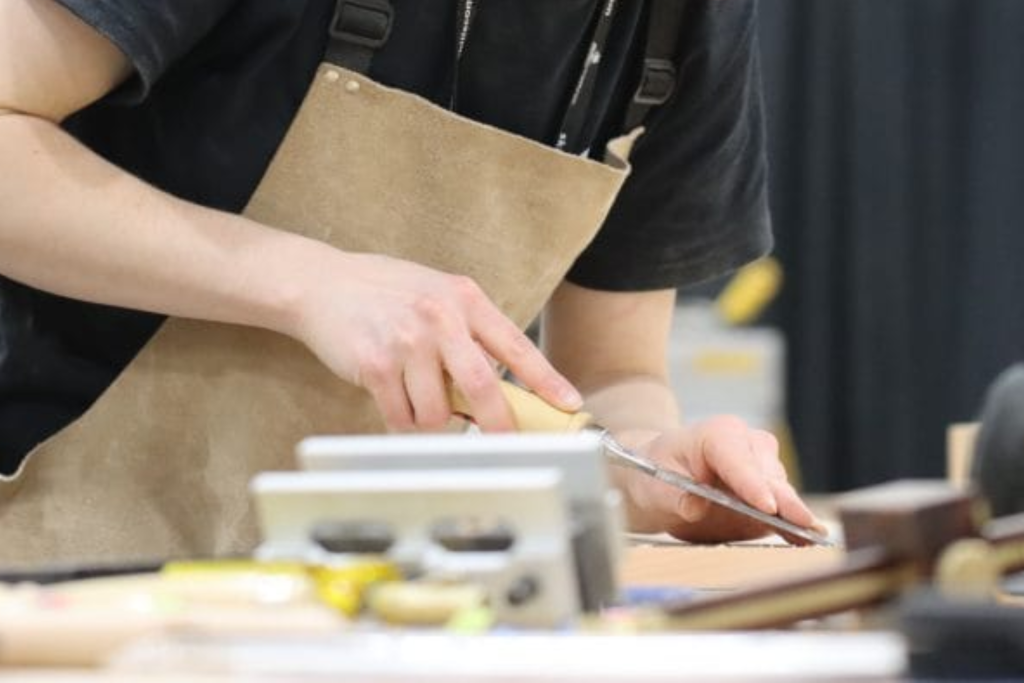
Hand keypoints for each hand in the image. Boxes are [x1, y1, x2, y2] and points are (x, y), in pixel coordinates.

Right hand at [287, 248, 581, 431]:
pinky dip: (402, 421)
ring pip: (438, 413)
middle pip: (483, 386)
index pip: (515, 346)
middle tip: (504, 441)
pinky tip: (392, 398)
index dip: (546, 379)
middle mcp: (439, 317)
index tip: (569, 404)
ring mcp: (406, 341)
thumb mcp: (438, 293)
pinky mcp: (375, 365)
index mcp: (464, 298)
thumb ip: (469, 330)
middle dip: (497, 424)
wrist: (322, 284)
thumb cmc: (384, 291)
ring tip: (417, 396)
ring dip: (433, 421)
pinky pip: (401, 417)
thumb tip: (499, 385)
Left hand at [612, 416, 822, 544]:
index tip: (766, 506)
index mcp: (718, 434)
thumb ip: (674, 496)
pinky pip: (785, 510)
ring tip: (808, 539)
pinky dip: (794, 525)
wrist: (665, 477)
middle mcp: (749, 445)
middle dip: (784, 502)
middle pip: (769, 477)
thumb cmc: (658, 472)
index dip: (752, 483)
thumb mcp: (655, 484)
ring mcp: (764, 468)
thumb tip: (694, 507)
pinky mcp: (771, 493)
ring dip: (793, 516)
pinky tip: (808, 540)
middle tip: (803, 525)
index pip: (738, 459)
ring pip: (782, 494)